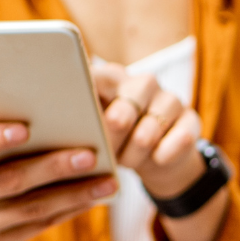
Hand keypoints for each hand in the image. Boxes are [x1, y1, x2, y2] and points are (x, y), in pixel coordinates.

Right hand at [0, 123, 115, 240]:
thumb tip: (57, 120)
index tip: (25, 127)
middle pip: (10, 181)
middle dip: (53, 168)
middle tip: (90, 155)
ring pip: (32, 208)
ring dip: (74, 194)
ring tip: (108, 182)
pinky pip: (39, 226)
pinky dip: (69, 210)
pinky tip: (93, 198)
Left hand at [91, 59, 228, 240]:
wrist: (157, 157)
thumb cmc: (115, 140)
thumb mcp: (93, 129)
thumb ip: (77, 121)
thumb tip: (48, 128)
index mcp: (111, 77)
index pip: (93, 80)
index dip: (84, 105)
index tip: (77, 124)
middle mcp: (142, 82)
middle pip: (122, 111)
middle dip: (111, 141)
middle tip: (105, 155)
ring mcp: (170, 100)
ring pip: (148, 132)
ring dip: (134, 156)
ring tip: (126, 163)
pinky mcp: (191, 120)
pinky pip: (179, 140)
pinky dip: (163, 156)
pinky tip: (156, 161)